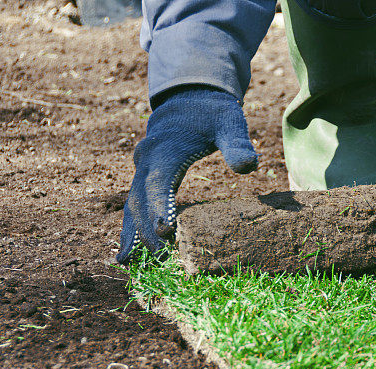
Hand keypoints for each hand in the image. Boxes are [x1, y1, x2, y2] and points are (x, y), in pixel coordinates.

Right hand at [116, 86, 257, 264]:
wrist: (188, 99)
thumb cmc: (212, 113)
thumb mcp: (229, 121)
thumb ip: (237, 143)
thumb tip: (248, 166)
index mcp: (164, 149)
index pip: (157, 183)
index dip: (158, 208)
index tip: (164, 232)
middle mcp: (146, 161)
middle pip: (139, 200)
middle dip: (145, 230)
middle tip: (159, 259)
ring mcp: (142, 171)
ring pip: (130, 205)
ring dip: (131, 233)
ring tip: (127, 262)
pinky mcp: (145, 180)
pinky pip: (135, 205)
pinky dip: (132, 227)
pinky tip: (130, 252)